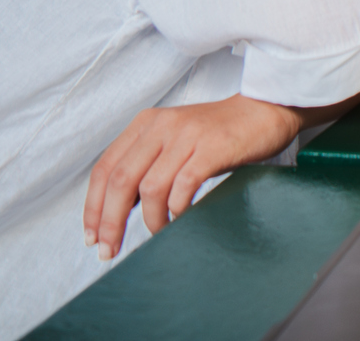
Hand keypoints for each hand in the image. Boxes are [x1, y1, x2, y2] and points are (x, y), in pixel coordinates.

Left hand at [83, 94, 301, 257]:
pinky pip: (182, 186)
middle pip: (121, 181)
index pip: (104, 169)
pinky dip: (176, 210)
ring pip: (150, 188)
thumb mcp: (174, 138)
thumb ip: (147, 163)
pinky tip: (181, 218)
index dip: (93, 207)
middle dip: (111, 222)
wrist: (267, 109)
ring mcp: (187, 135)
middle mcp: (162, 125)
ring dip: (150, 220)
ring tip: (158, 232)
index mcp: (146, 123)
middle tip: (109, 249)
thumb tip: (119, 208)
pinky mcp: (212, 147)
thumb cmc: (220, 132)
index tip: (92, 236)